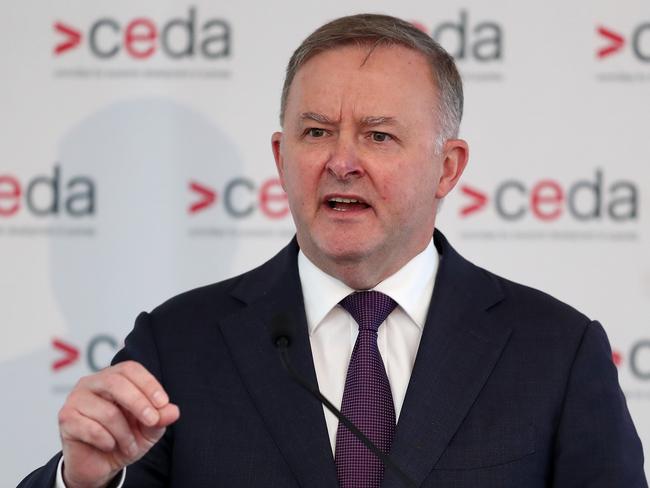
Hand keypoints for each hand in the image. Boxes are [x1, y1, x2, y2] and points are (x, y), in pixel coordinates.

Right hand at [58, 361, 179, 487]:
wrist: (99, 464)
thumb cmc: (124, 438)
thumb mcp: (149, 429)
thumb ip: (161, 417)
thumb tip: (173, 411)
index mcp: (113, 377)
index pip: (130, 369)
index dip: (148, 384)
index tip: (163, 403)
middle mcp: (92, 383)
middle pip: (116, 382)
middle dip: (139, 403)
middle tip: (152, 421)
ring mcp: (76, 399)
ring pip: (107, 411)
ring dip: (124, 433)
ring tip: (130, 445)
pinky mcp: (66, 418)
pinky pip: (91, 428)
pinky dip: (107, 440)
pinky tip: (110, 445)